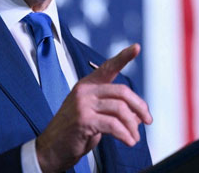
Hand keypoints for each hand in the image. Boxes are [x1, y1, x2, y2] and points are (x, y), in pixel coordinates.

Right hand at [35, 43, 152, 171]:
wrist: (51, 149)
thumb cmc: (74, 132)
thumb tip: (140, 115)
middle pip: (122, 92)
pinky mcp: (83, 120)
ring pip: (120, 109)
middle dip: (139, 106)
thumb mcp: (95, 115)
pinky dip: (125, 134)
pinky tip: (129, 141)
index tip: (137, 47)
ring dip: (132, 125)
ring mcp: (82, 104)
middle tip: (148, 120)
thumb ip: (114, 110)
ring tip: (135, 137)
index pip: (108, 67)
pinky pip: (113, 125)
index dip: (124, 57)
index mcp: (88, 85)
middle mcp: (85, 91)